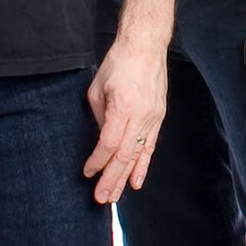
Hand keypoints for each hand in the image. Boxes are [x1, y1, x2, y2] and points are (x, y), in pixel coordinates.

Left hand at [83, 38, 167, 203]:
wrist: (146, 47)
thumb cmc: (118, 63)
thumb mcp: (98, 89)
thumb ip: (100, 117)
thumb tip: (100, 141)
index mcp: (124, 105)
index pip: (110, 143)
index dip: (98, 161)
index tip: (87, 172)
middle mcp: (141, 114)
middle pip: (125, 155)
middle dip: (111, 179)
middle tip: (100, 198)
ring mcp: (153, 117)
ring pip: (138, 155)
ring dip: (125, 178)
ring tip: (114, 197)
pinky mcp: (158, 117)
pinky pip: (150, 147)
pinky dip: (143, 166)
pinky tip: (136, 182)